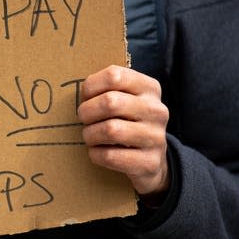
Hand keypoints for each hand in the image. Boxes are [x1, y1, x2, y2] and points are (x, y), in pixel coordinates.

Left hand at [77, 65, 169, 198]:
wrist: (152, 160)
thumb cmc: (128, 122)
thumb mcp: (124, 99)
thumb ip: (105, 89)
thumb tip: (82, 93)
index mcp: (149, 88)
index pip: (114, 76)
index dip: (91, 87)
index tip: (85, 97)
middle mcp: (156, 110)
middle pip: (110, 102)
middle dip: (87, 112)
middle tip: (83, 119)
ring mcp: (156, 137)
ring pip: (111, 130)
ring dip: (90, 135)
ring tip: (90, 136)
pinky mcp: (150, 162)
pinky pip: (110, 156)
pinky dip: (96, 154)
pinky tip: (97, 152)